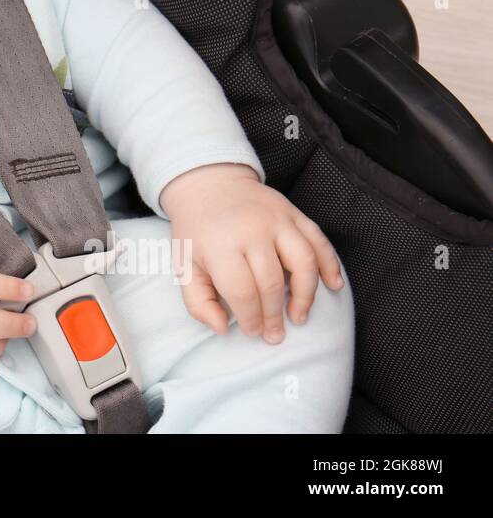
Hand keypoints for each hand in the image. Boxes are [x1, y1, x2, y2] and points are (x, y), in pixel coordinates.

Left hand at [159, 162, 344, 342]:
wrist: (206, 183)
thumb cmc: (196, 230)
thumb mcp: (184, 264)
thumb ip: (198, 301)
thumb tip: (222, 328)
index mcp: (220, 244)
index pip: (242, 291)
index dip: (250, 318)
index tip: (253, 332)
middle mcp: (251, 230)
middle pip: (272, 282)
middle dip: (275, 315)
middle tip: (275, 335)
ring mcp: (276, 218)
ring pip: (304, 262)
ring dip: (306, 295)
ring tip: (299, 316)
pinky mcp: (292, 212)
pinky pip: (319, 240)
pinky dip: (330, 264)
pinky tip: (333, 285)